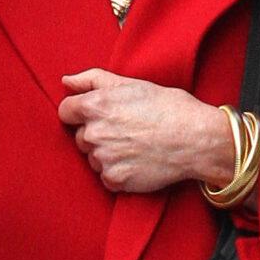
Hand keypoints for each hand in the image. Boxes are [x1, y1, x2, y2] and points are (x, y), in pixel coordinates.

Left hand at [58, 71, 236, 193]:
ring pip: (93, 158)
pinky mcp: (115, 180)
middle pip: (79, 137)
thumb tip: (66, 82)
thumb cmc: (166, 107)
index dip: (79, 112)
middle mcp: (94, 134)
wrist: (194, 138)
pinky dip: (118, 172)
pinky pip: (106, 177)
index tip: (98, 115)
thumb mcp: (130, 84)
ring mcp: (103, 159)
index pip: (65, 111)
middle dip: (96, 133)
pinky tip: (137, 161)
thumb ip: (92, 80)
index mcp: (95, 106)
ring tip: (134, 145)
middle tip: (125, 129)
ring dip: (106, 154)